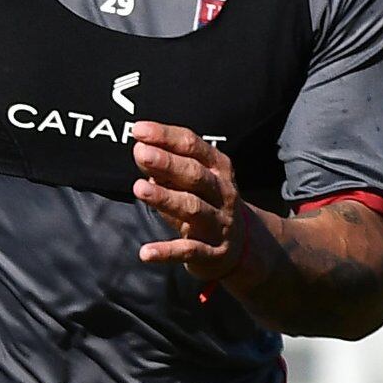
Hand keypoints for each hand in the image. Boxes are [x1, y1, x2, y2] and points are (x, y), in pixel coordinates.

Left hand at [129, 121, 253, 276]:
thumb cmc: (208, 206)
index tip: (139, 129)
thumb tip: (140, 150)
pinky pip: (190, 251)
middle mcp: (222, 194)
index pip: (194, 148)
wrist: (244, 248)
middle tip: (141, 153)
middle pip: (196, 176)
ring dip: (166, 198)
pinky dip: (167, 252)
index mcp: (217, 171)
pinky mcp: (212, 253)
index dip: (167, 137)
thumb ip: (166, 169)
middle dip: (168, 163)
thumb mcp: (192, 184)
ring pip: (193, 209)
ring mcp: (219, 223)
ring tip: (138, 188)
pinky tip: (145, 253)